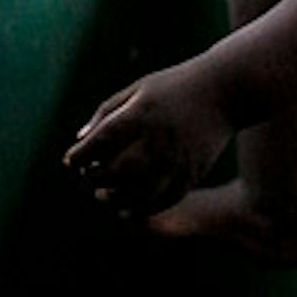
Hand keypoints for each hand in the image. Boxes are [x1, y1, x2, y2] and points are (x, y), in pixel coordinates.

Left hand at [64, 63, 233, 216]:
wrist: (225, 91)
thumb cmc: (174, 87)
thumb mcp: (138, 89)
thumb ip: (107, 112)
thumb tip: (80, 139)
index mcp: (141, 113)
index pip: (101, 141)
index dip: (81, 155)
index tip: (71, 161)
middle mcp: (158, 138)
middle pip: (117, 169)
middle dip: (95, 176)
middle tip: (89, 175)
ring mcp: (178, 158)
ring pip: (139, 192)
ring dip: (115, 197)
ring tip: (103, 195)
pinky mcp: (192, 172)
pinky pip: (164, 199)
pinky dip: (142, 209)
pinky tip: (127, 210)